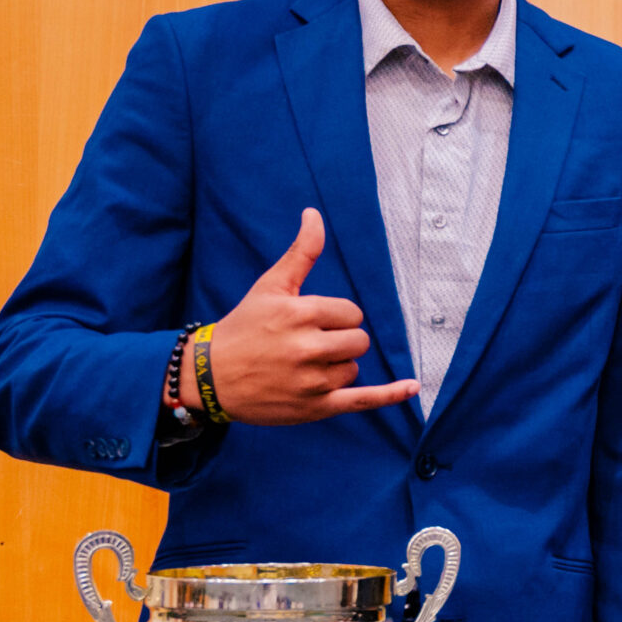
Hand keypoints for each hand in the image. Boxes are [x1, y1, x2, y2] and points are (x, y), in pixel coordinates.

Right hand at [181, 209, 418, 423]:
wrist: (208, 376)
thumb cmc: (243, 327)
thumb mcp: (270, 286)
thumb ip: (301, 252)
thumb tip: (314, 213)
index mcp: (301, 313)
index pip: (352, 314)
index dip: (335, 318)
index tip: (310, 324)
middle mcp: (307, 347)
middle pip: (358, 341)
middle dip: (339, 342)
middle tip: (306, 346)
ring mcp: (312, 380)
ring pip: (353, 368)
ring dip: (336, 367)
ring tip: (301, 367)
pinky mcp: (315, 407)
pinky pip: (363, 399)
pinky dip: (390, 394)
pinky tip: (413, 387)